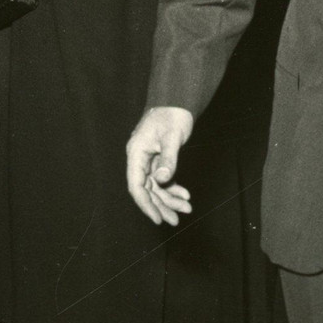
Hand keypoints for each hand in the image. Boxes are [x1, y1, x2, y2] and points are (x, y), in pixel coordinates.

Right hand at [126, 107, 194, 225]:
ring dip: (169, 199)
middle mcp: (139, 158)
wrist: (177, 101)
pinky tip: (184, 195)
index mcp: (136, 153)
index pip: (136, 185)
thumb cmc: (172, 115)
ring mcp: (148, 160)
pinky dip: (173, 188)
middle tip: (176, 220)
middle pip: (146, 189)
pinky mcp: (157, 159)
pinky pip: (162, 180)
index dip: (146, 204)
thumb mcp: (172, 137)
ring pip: (155, 187)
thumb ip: (168, 159)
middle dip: (161, 206)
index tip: (157, 219)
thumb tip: (161, 179)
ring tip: (186, 208)